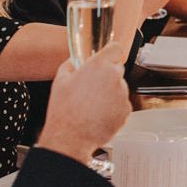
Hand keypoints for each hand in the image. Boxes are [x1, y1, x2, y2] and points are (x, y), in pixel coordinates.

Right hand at [37, 43, 130, 164]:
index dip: (110, 53)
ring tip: (93, 105)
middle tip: (92, 88)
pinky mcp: (126, 110)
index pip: (115, 48)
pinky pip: (122, 104)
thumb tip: (75, 62)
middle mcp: (114, 77)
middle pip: (117, 69)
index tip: (107, 58)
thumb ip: (71, 65)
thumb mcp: (60, 81)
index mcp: (98, 66)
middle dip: (107, 75)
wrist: (70, 138)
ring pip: (120, 87)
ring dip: (111, 93)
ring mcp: (122, 94)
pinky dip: (114, 108)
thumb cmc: (64, 111)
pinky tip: (99, 114)